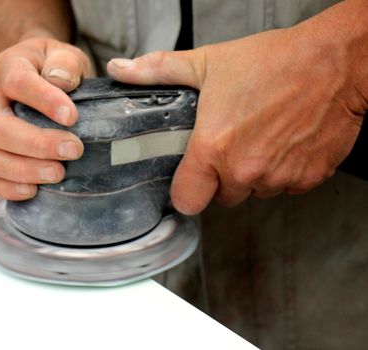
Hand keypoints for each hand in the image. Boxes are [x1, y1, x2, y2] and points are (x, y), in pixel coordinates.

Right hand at [0, 37, 91, 199]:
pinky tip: (35, 191)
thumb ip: (65, 63)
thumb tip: (61, 82)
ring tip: (58, 173)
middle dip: (37, 144)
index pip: (17, 83)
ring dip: (24, 170)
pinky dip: (9, 188)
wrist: (38, 74)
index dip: (44, 101)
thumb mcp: (65, 54)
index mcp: (8, 68)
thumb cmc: (54, 67)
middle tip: (74, 150)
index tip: (72, 117)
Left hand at [107, 24, 365, 214]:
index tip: (189, 180)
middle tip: (230, 142)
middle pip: (222, 196)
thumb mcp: (208, 63)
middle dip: (222, 177)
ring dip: (253, 173)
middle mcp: (245, 170)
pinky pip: (285, 186)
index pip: (186, 201)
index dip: (186, 191)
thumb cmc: (274, 62)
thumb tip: (120, 70)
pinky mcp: (308, 178)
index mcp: (214, 148)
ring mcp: (278, 177)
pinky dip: (282, 170)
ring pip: (255, 191)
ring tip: (259, 137)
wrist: (335, 62)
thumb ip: (158, 71)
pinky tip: (283, 142)